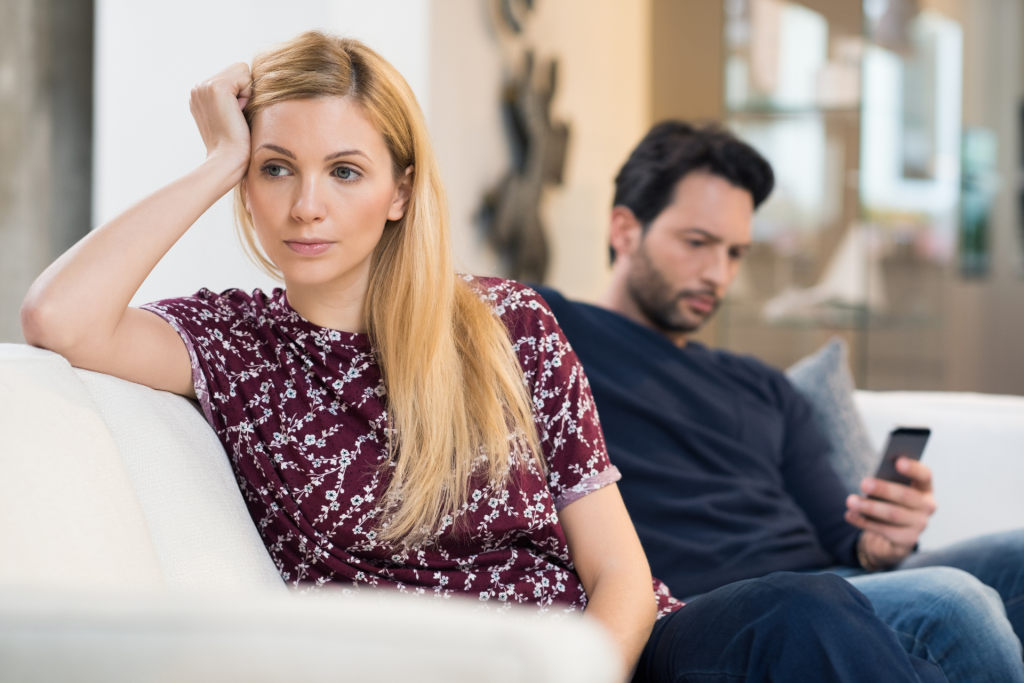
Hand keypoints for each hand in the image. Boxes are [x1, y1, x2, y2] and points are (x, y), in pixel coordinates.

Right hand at [189, 63, 252, 180]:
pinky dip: (248, 95)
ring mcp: (204, 86)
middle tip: (236, 117)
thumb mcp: (231, 117)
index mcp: (200, 95)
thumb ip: (233, 99)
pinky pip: (246, 76)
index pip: (233, 76)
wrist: (228, 160)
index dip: (242, 95)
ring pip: (242, 71)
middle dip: (244, 92)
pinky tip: (238, 113)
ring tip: (237, 115)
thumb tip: (251, 83)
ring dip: (246, 94)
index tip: (234, 118)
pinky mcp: (216, 87)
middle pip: (238, 70)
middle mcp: (198, 88)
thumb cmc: (235, 145)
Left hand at [845, 457, 936, 569]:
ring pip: (893, 514)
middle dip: (884, 489)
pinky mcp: (908, 540)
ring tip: (850, 501)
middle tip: (863, 483)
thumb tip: (870, 481)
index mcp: (924, 488)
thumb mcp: (888, 491)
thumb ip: (886, 483)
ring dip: (869, 507)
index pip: (925, 476)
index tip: (898, 462)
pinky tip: (850, 515)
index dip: (913, 469)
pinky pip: (883, 530)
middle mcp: (927, 506)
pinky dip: (863, 522)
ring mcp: (920, 525)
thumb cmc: (887, 503)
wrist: (889, 536)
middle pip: (906, 496)